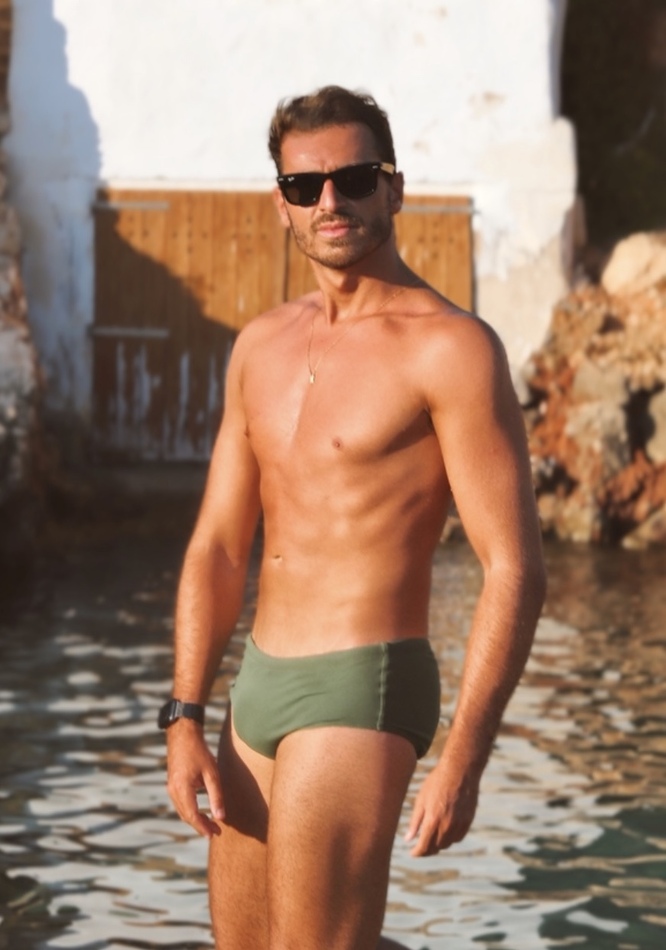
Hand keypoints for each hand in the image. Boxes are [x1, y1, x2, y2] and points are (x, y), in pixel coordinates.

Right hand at [166, 720, 224, 837]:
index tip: (214, 835)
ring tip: (211, 824)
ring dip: (195, 819)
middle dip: (200, 826)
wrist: (183, 734)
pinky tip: (201, 811)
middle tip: (216, 832)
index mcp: (182, 789)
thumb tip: (221, 817)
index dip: (203, 827)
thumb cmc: (199, 752)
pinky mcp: (172, 784)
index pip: (192, 816)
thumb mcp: (211, 773)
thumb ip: (216, 796)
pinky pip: (180, 803)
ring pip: (182, 811)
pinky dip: (190, 810)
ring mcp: (170, 787)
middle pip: (186, 816)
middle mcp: (173, 791)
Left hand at [404, 762, 478, 856]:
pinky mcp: (468, 821)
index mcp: (432, 820)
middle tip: (420, 846)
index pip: (424, 847)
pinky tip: (444, 831)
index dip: (417, 853)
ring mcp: (459, 824)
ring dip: (438, 845)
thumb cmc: (436, 782)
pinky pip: (458, 838)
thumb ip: (415, 822)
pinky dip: (450, 838)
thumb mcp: (421, 799)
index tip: (412, 853)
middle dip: (426, 850)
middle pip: (435, 848)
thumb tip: (407, 839)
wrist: (459, 771)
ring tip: (431, 838)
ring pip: (447, 844)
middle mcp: (447, 826)